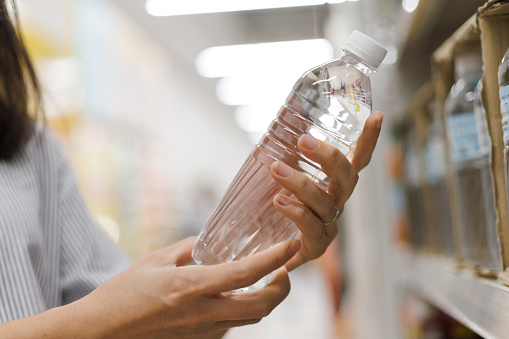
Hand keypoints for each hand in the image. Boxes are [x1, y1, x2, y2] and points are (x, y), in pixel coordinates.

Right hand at [69, 237, 300, 338]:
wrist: (102, 332)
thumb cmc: (123, 292)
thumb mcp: (155, 260)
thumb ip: (188, 249)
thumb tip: (208, 243)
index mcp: (190, 287)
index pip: (245, 273)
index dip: (274, 259)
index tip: (291, 245)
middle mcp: (202, 313)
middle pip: (261, 305)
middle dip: (282, 287)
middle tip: (285, 268)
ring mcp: (203, 330)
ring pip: (251, 318)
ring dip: (267, 298)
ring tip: (268, 277)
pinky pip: (233, 324)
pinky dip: (245, 308)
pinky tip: (238, 294)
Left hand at [269, 111, 382, 270]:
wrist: (273, 254)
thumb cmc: (282, 210)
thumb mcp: (285, 181)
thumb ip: (286, 159)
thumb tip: (274, 129)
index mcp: (335, 185)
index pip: (357, 160)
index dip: (369, 140)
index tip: (377, 116)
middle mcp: (338, 202)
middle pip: (347, 178)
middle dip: (328, 157)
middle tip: (303, 140)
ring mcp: (330, 225)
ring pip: (325, 202)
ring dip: (300, 183)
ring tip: (276, 169)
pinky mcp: (317, 246)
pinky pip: (311, 226)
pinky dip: (295, 212)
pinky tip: (279, 201)